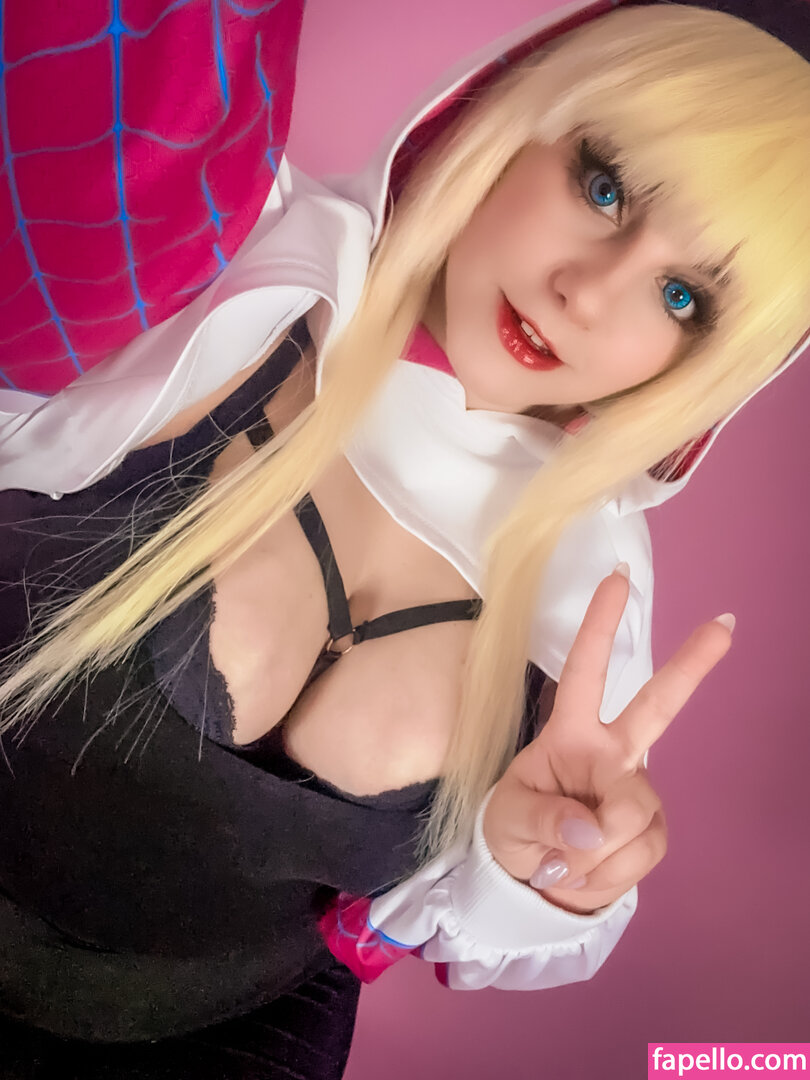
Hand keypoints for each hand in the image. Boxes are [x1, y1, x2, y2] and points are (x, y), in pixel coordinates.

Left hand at [483, 565, 733, 913]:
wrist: (534, 883)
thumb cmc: (515, 831)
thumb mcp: (507, 821)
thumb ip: (543, 820)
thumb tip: (591, 828)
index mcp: (569, 734)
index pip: (583, 673)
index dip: (599, 627)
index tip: (618, 579)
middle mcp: (610, 752)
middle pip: (656, 707)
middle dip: (690, 665)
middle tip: (724, 625)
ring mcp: (636, 790)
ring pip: (630, 816)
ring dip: (589, 853)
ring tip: (562, 861)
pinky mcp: (653, 831)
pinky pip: (637, 854)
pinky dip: (602, 875)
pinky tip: (585, 872)